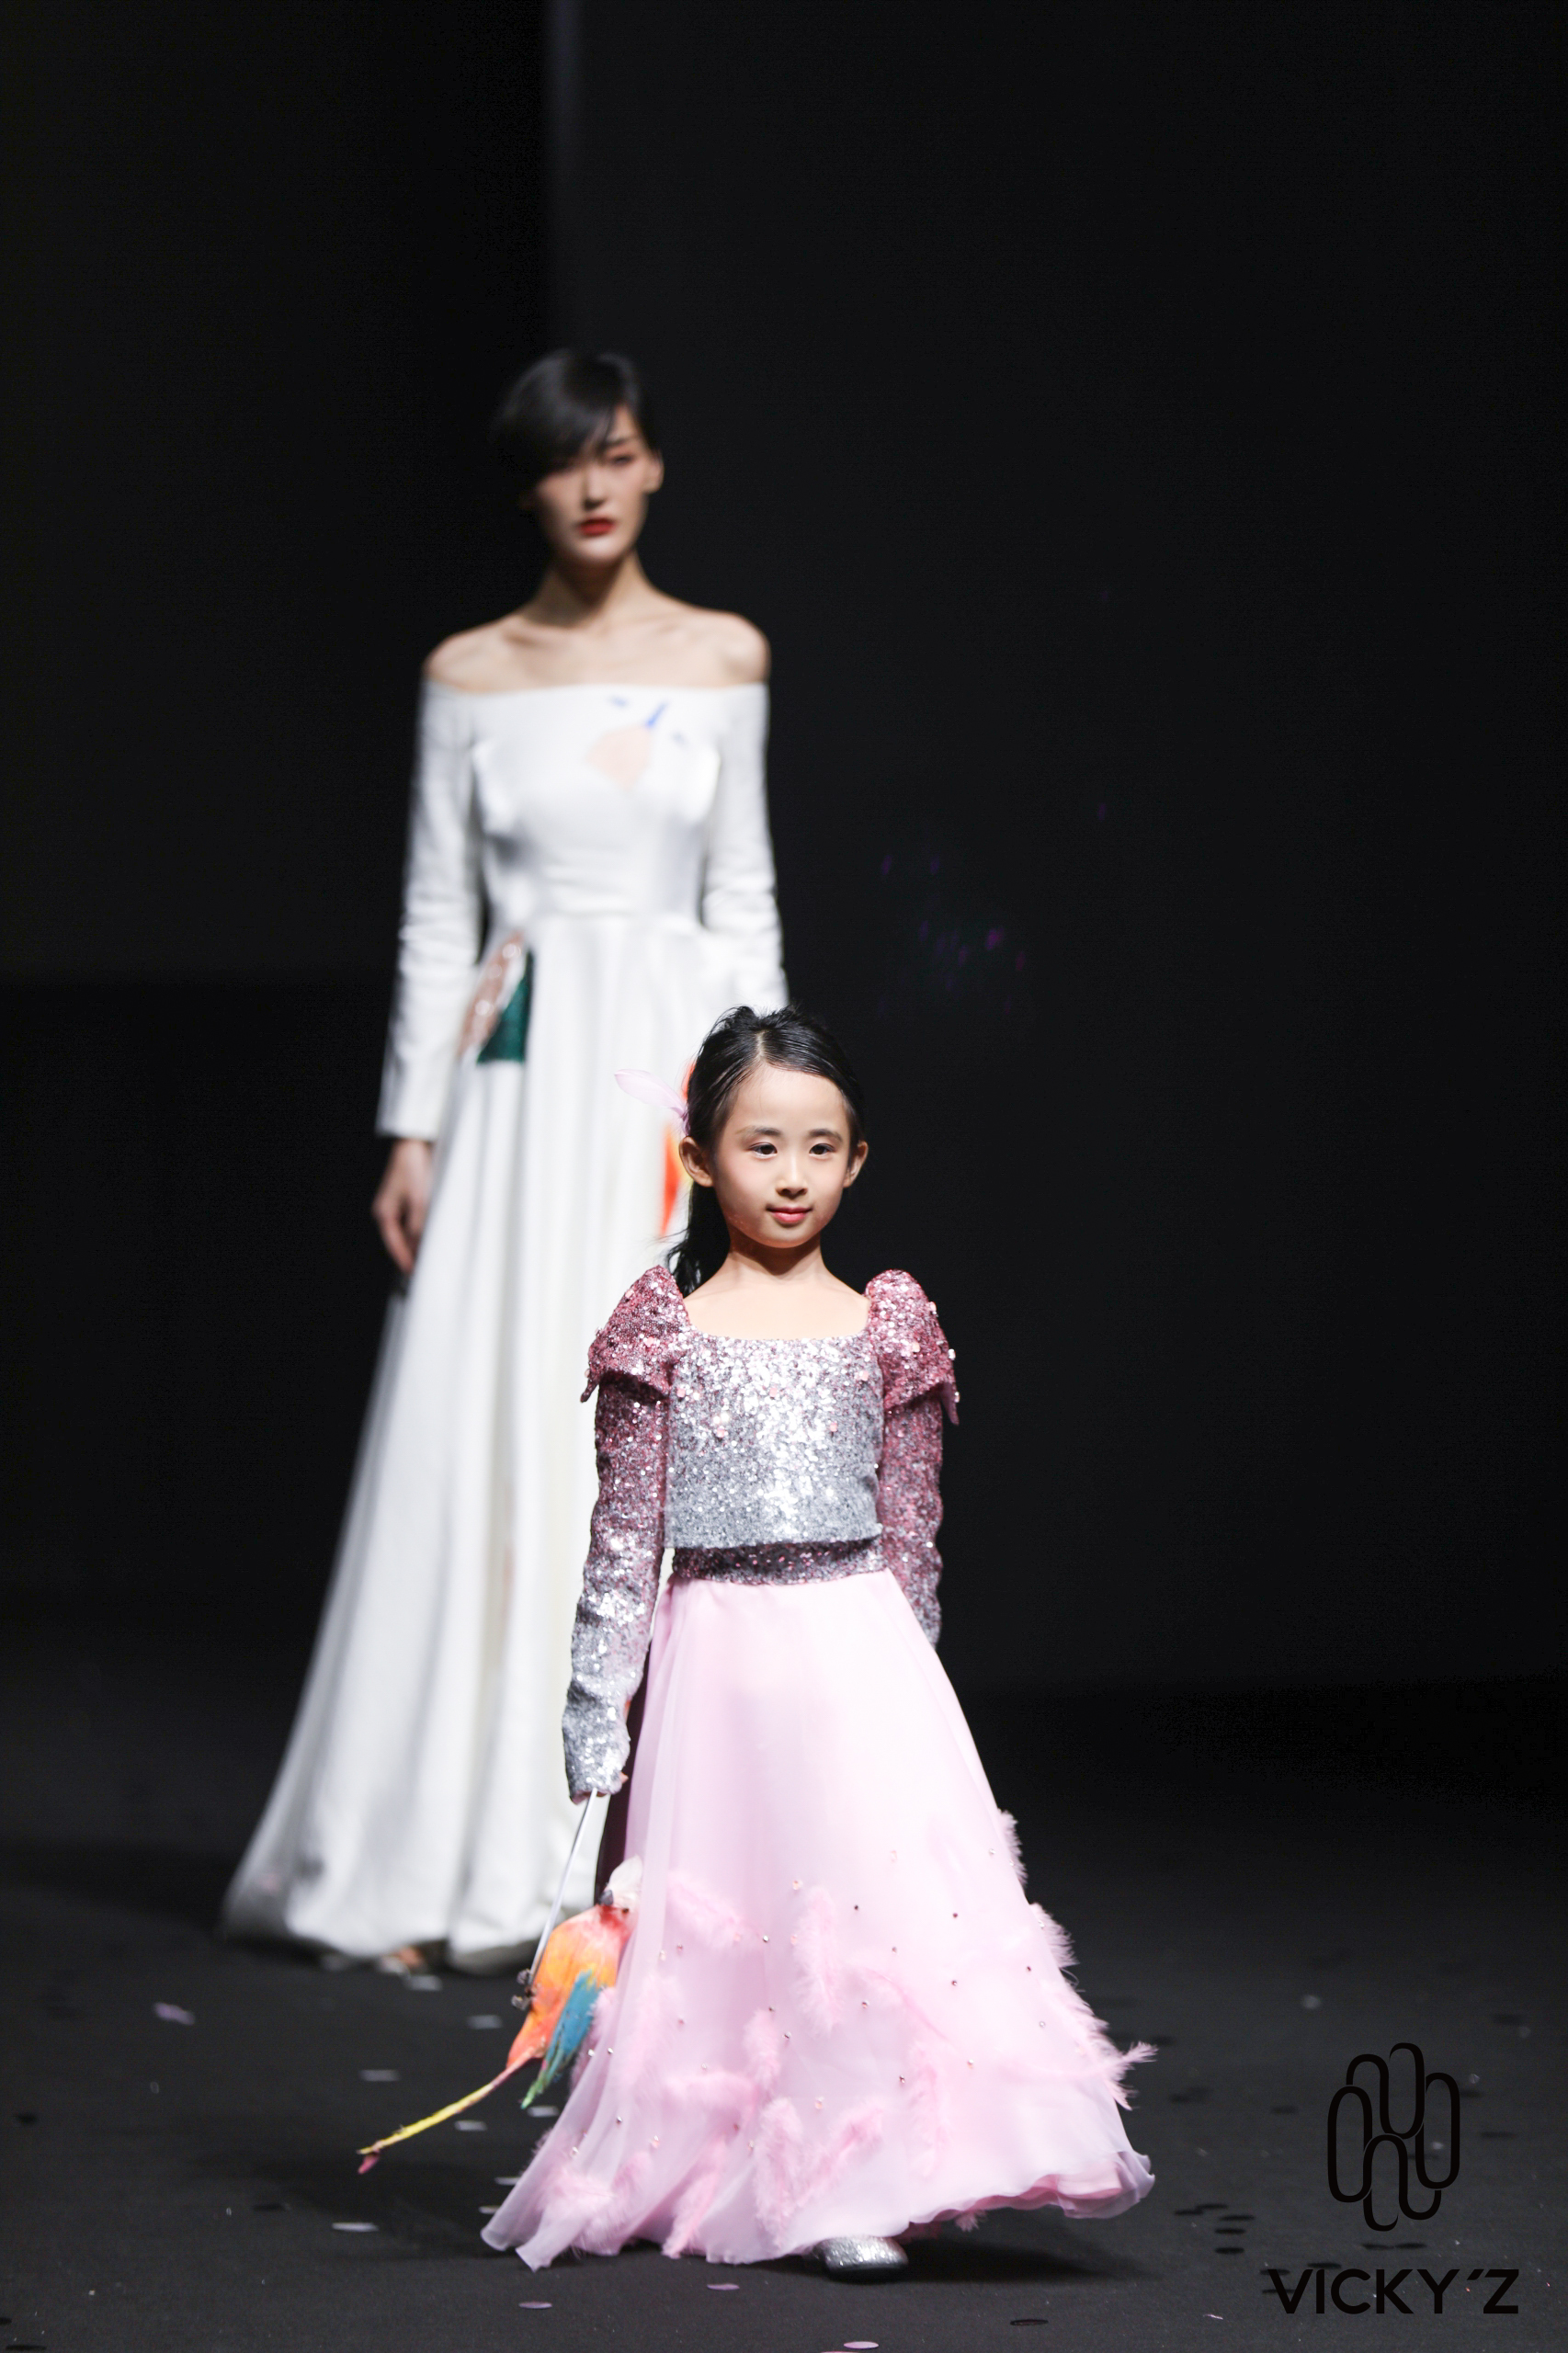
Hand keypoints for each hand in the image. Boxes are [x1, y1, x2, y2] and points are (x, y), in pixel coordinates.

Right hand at [372, 1138, 433, 1273]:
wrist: (414, 1143)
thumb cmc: (413, 1169)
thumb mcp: (418, 1201)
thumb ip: (418, 1226)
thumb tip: (420, 1248)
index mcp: (384, 1213)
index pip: (394, 1244)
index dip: (405, 1259)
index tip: (414, 1274)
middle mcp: (389, 1211)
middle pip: (401, 1238)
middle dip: (413, 1252)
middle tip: (426, 1268)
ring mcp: (397, 1204)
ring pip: (408, 1230)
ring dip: (419, 1240)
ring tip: (432, 1254)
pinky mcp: (407, 1197)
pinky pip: (413, 1220)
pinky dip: (422, 1228)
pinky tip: (433, 1233)